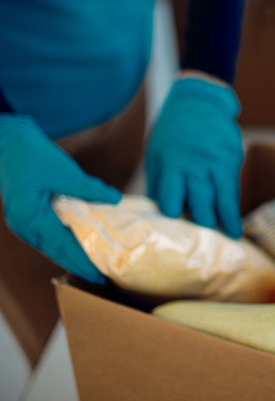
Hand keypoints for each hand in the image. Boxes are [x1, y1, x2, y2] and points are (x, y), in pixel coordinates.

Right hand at [0, 116, 120, 283]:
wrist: (7, 142)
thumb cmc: (33, 155)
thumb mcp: (64, 171)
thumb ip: (89, 188)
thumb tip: (115, 199)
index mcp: (31, 216)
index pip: (62, 246)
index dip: (82, 263)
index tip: (100, 276)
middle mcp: (24, 225)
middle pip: (55, 252)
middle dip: (78, 266)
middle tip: (101, 279)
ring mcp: (21, 223)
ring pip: (49, 248)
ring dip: (69, 258)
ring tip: (93, 268)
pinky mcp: (24, 218)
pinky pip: (45, 238)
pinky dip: (61, 245)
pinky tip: (77, 249)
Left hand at [146, 75, 243, 237]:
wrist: (200, 101)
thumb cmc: (173, 133)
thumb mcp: (158, 154)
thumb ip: (162, 183)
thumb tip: (163, 215)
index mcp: (171, 163)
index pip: (172, 198)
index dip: (175, 217)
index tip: (177, 234)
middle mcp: (196, 164)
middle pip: (202, 202)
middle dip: (205, 224)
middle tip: (208, 244)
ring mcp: (218, 161)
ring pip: (224, 197)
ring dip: (228, 219)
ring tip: (233, 237)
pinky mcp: (234, 157)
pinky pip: (233, 185)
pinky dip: (233, 202)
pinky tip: (235, 216)